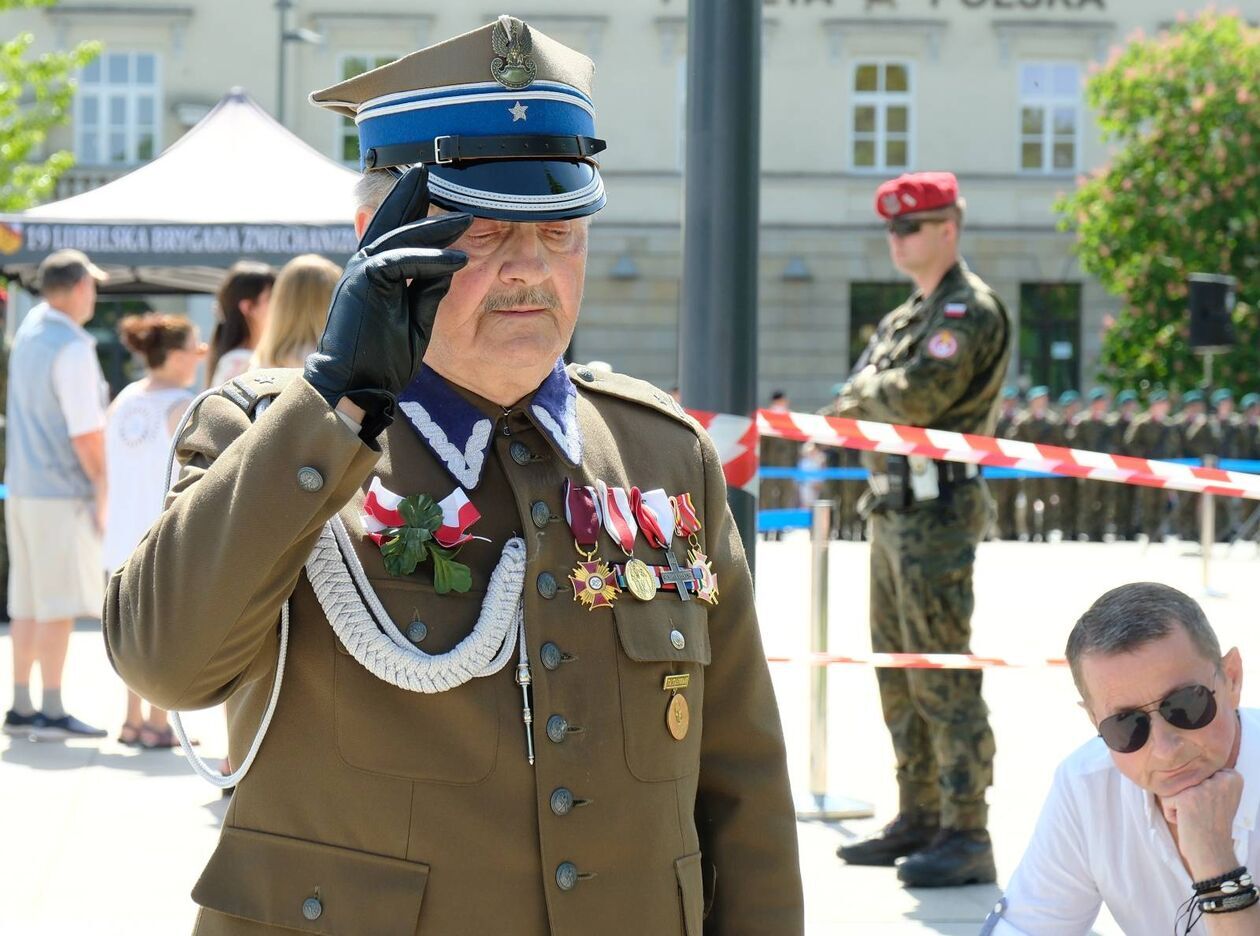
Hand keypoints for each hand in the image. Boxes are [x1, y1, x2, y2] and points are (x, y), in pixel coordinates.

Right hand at [303, 165, 471, 438]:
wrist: (357, 383)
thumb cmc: (383, 356)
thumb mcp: (417, 317)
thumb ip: (429, 288)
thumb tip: (450, 263)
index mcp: (376, 271)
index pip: (397, 232)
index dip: (414, 209)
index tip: (436, 189)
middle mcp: (365, 264)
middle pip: (392, 220)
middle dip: (412, 194)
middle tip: (434, 170)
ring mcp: (361, 271)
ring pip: (400, 237)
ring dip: (435, 226)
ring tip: (469, 217)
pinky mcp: (364, 283)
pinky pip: (402, 262)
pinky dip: (431, 258)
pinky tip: (458, 259)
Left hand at [1161, 768, 1243, 878]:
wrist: (1212, 853)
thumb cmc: (1213, 826)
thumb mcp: (1221, 797)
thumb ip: (1210, 779)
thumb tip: (1180, 761)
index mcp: (1232, 777)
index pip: (1200, 770)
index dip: (1200, 790)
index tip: (1212, 806)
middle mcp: (1220, 778)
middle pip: (1187, 777)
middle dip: (1188, 795)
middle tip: (1203, 814)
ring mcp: (1203, 787)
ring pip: (1175, 787)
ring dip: (1179, 803)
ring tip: (1194, 817)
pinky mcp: (1186, 797)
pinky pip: (1166, 799)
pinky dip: (1171, 813)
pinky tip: (1186, 822)